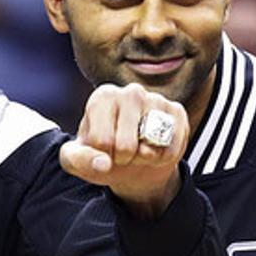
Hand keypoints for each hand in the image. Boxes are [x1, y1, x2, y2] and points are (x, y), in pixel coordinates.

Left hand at [60, 83, 188, 218]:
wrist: (133, 160)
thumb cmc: (101, 153)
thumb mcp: (78, 159)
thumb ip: (78, 160)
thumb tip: (103, 163)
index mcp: (102, 96)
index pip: (100, 141)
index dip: (102, 155)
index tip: (103, 148)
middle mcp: (130, 92)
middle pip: (126, 146)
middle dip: (124, 159)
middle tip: (123, 151)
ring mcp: (156, 99)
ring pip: (151, 147)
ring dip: (145, 159)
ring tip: (140, 150)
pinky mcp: (177, 112)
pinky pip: (172, 148)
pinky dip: (164, 158)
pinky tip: (156, 149)